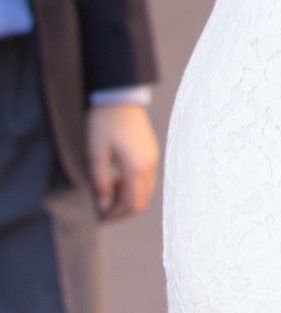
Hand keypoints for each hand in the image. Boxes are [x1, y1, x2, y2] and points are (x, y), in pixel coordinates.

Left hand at [86, 101, 158, 220]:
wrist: (120, 97)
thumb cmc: (105, 125)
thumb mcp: (96, 155)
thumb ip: (101, 183)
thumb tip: (104, 208)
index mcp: (136, 168)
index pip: (132, 204)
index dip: (116, 215)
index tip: (99, 215)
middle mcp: (149, 166)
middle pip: (141, 201)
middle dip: (122, 210)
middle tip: (103, 207)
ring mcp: (153, 158)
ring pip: (145, 191)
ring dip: (127, 198)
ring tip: (108, 190)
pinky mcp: (151, 152)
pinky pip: (146, 179)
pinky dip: (133, 186)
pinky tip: (117, 177)